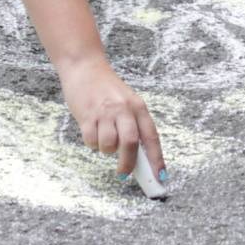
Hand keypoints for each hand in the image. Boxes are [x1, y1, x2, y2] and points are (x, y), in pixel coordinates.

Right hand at [60, 56, 164, 178]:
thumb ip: (133, 125)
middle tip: (123, 173)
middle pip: (131, 144)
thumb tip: (138, 158)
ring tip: (103, 138)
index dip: (156, 160)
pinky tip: (92, 131)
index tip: (160, 178)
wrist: (85, 67)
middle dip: (128, 164)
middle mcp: (124, 109)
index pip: (151, 137)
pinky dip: (92, 143)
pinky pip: (91, 141)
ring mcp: (105, 112)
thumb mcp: (126, 103)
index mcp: (138, 107)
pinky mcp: (87, 115)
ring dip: (106, 150)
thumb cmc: (107, 89)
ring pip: (109, 145)